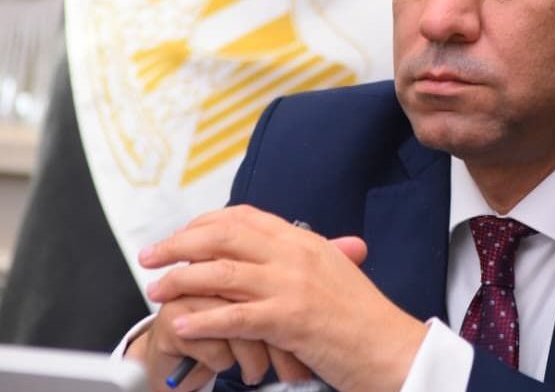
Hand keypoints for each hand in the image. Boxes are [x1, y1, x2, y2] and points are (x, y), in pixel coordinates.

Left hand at [140, 205, 427, 391]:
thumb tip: (273, 251)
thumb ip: (305, 258)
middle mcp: (296, 255)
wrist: (392, 347)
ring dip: (182, 280)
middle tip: (152, 256)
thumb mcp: (335, 273)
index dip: (204, 223)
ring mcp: (293, 285)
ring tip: (156, 291)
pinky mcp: (291, 318)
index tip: (181, 235)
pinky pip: (236, 316)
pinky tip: (183, 325)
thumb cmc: (363, 318)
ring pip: (223, 272)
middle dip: (180, 244)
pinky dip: (205, 320)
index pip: (244, 217)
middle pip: (225, 236)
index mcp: (305, 241)